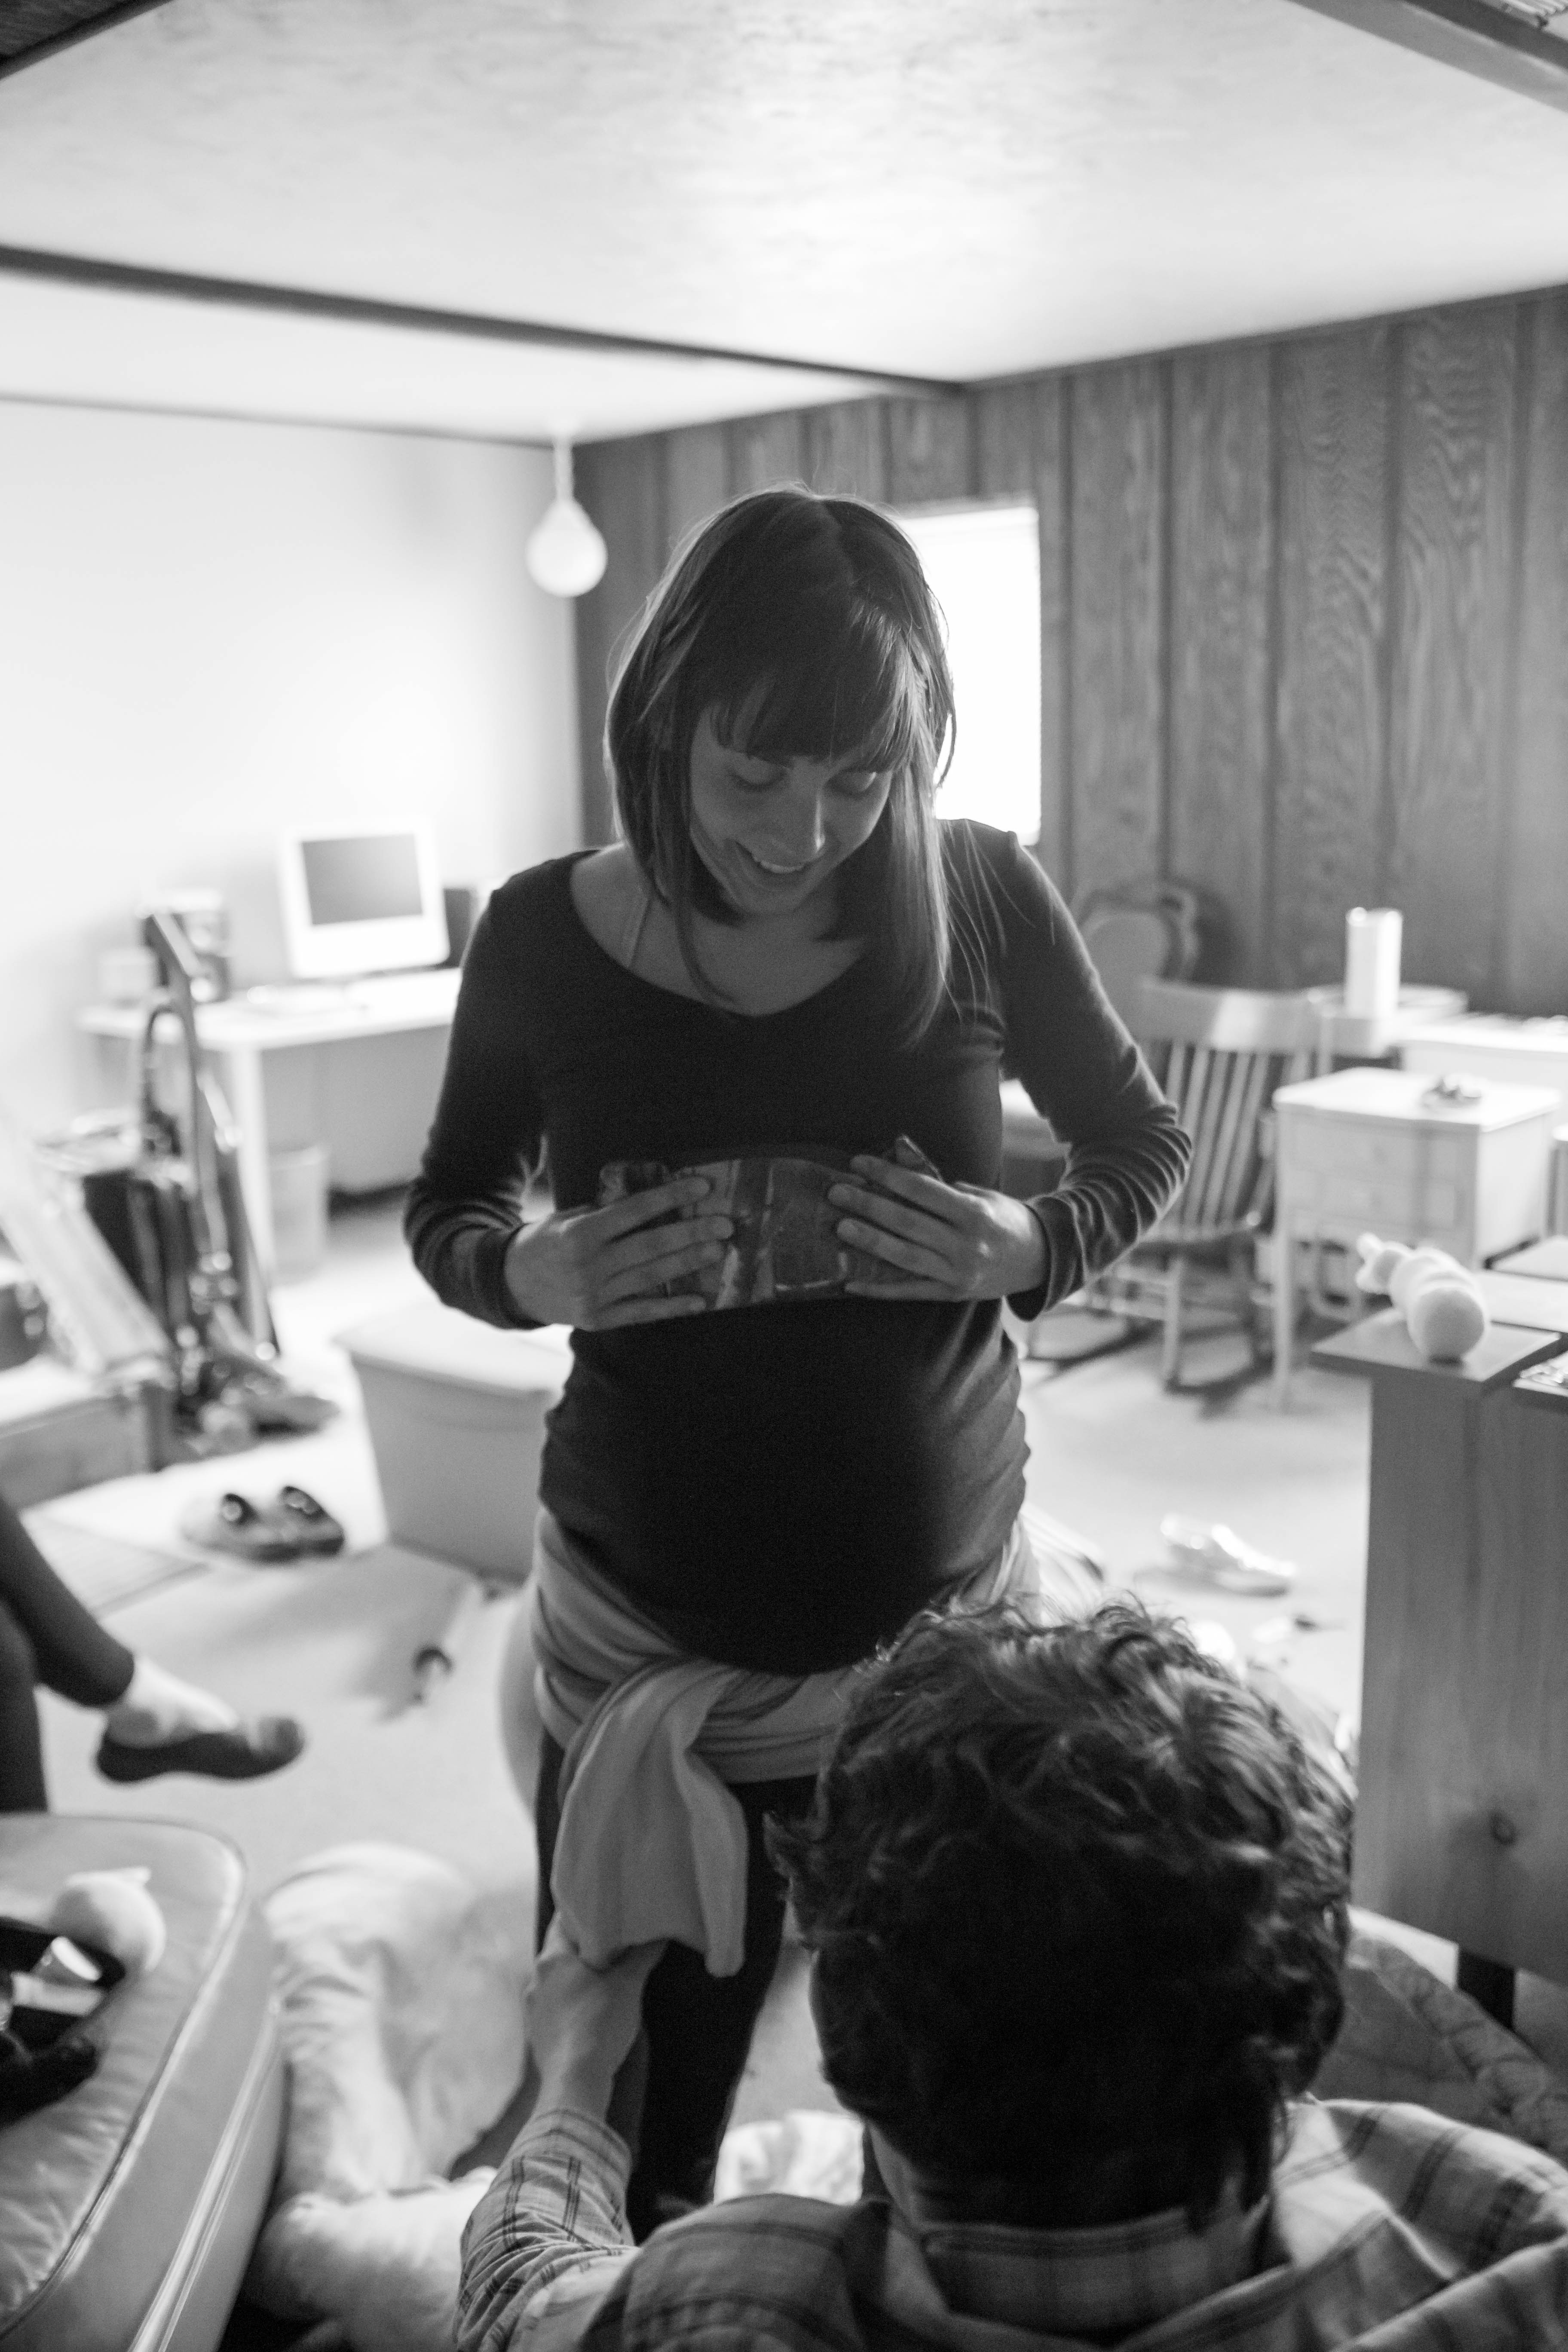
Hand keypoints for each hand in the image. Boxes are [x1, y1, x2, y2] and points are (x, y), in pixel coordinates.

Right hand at [505, 1177, 731, 1328]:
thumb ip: (604, 1211)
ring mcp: (594, 1296)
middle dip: (691, 1233)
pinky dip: (672, 1306)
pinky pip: (642, 1312)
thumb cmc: (545, 1242)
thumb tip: (650, 1200)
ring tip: (718, 1250)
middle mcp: (588, 1266)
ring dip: (688, 1263)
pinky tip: (699, 1300)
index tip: (702, 1186)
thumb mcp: (567, 1217)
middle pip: (650, 1246)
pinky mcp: (598, 1319)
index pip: (634, 1211)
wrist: (510, 1284)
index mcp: (579, 1233)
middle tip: (725, 1224)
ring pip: (651, 1277)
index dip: (670, 1197)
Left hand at [527, 1920, 664, 2126]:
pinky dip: (573, 2006)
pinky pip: (556, 2009)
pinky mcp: (537, 2036)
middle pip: (561, 1953)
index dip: (585, 1915)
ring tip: (606, 1982)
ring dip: (578, 1980)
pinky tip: (592, 2015)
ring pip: (558, 1983)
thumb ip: (642, 1955)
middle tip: (614, 1947)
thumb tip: (659, 1933)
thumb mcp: (628, 1985)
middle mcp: (535, 1980)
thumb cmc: (600, 2024)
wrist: (575, 2082)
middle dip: (586, 1950)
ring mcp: (533, 2010)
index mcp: (551, 1958)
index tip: (606, 1913)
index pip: (564, 1922)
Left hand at [829, 1156, 1046, 1300]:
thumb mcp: (976, 1192)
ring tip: (841, 1228)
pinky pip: (909, 1292)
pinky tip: (850, 1283)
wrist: (1039, 1259)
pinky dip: (879, 1289)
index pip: (922, 1189)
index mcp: (973, 1212)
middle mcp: (965, 1244)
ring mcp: (958, 1273)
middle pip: (908, 1222)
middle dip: (870, 1206)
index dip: (888, 1175)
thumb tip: (898, 1147)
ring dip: (870, 1242)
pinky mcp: (951, 1294)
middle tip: (835, 1193)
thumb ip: (935, 1176)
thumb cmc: (1002, 1218)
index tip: (857, 1163)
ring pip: (905, 1257)